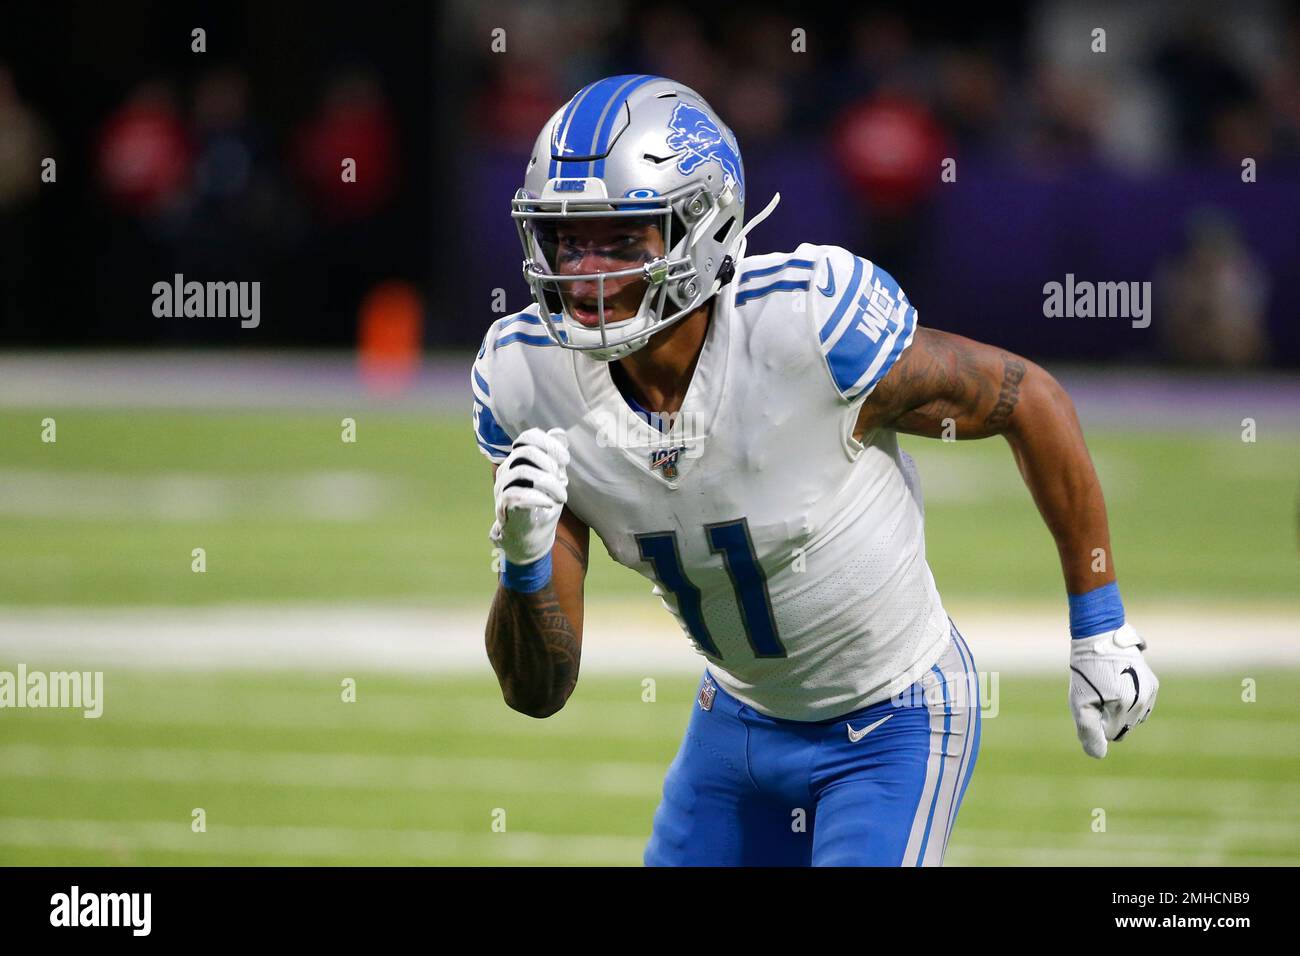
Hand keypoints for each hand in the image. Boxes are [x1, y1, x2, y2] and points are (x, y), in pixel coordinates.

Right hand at [489, 427, 569, 565]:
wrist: (531, 538)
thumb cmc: (542, 507)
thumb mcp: (554, 480)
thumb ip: (554, 458)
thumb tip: (559, 431)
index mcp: (519, 461)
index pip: (526, 438)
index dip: (548, 443)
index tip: (565, 460)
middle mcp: (507, 470)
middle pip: (524, 451)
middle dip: (549, 462)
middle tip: (563, 479)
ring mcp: (502, 488)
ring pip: (521, 472)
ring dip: (548, 483)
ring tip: (562, 497)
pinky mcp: (503, 507)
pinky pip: (515, 494)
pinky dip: (537, 497)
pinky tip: (550, 503)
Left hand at [1068, 623, 1158, 758]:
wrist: (1099, 636)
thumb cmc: (1085, 670)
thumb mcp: (1079, 702)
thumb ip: (1089, 731)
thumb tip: (1099, 755)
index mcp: (1127, 706)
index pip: (1110, 734)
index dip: (1096, 721)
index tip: (1090, 702)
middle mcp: (1144, 700)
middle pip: (1122, 727)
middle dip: (1107, 716)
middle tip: (1097, 693)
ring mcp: (1151, 692)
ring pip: (1131, 718)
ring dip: (1117, 709)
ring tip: (1106, 685)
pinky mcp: (1152, 684)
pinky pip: (1139, 706)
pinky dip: (1127, 700)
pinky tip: (1116, 682)